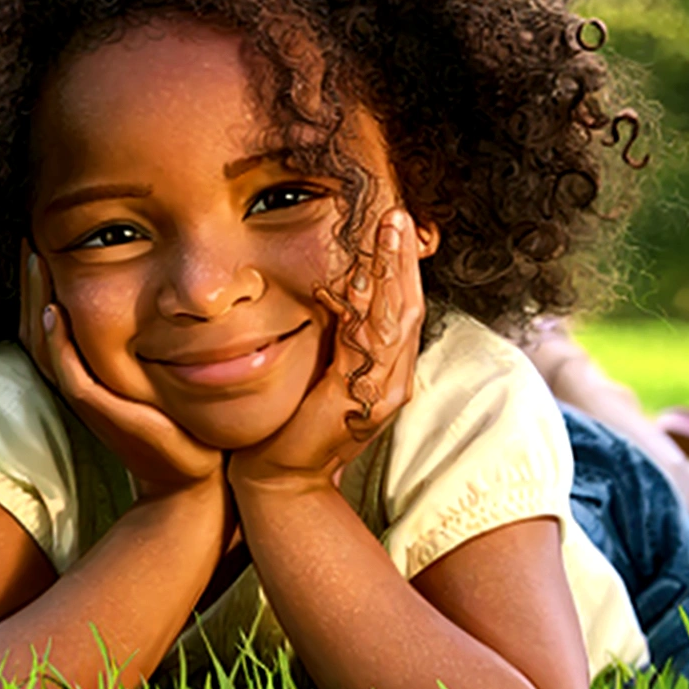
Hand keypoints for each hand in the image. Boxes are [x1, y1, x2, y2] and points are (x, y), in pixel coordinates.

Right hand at [18, 240, 224, 497]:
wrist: (190, 470)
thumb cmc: (176, 417)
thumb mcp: (154, 368)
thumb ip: (145, 337)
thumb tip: (159, 294)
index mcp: (85, 370)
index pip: (48, 320)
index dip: (38, 284)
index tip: (40, 243)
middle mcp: (77, 382)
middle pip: (36, 325)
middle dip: (31, 282)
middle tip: (28, 239)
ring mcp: (85, 397)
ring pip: (44, 343)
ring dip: (37, 300)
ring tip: (35, 260)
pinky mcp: (99, 411)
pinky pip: (68, 372)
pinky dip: (57, 342)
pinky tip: (54, 311)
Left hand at [228, 207, 425, 490]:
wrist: (279, 473)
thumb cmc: (294, 420)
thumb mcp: (320, 369)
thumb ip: (335, 339)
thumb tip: (332, 295)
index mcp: (386, 370)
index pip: (402, 309)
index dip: (402, 267)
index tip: (396, 226)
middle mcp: (394, 379)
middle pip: (409, 306)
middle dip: (404, 259)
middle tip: (400, 215)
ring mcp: (382, 391)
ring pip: (396, 319)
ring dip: (392, 271)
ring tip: (389, 231)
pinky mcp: (359, 400)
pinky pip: (368, 345)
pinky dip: (365, 310)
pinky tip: (358, 279)